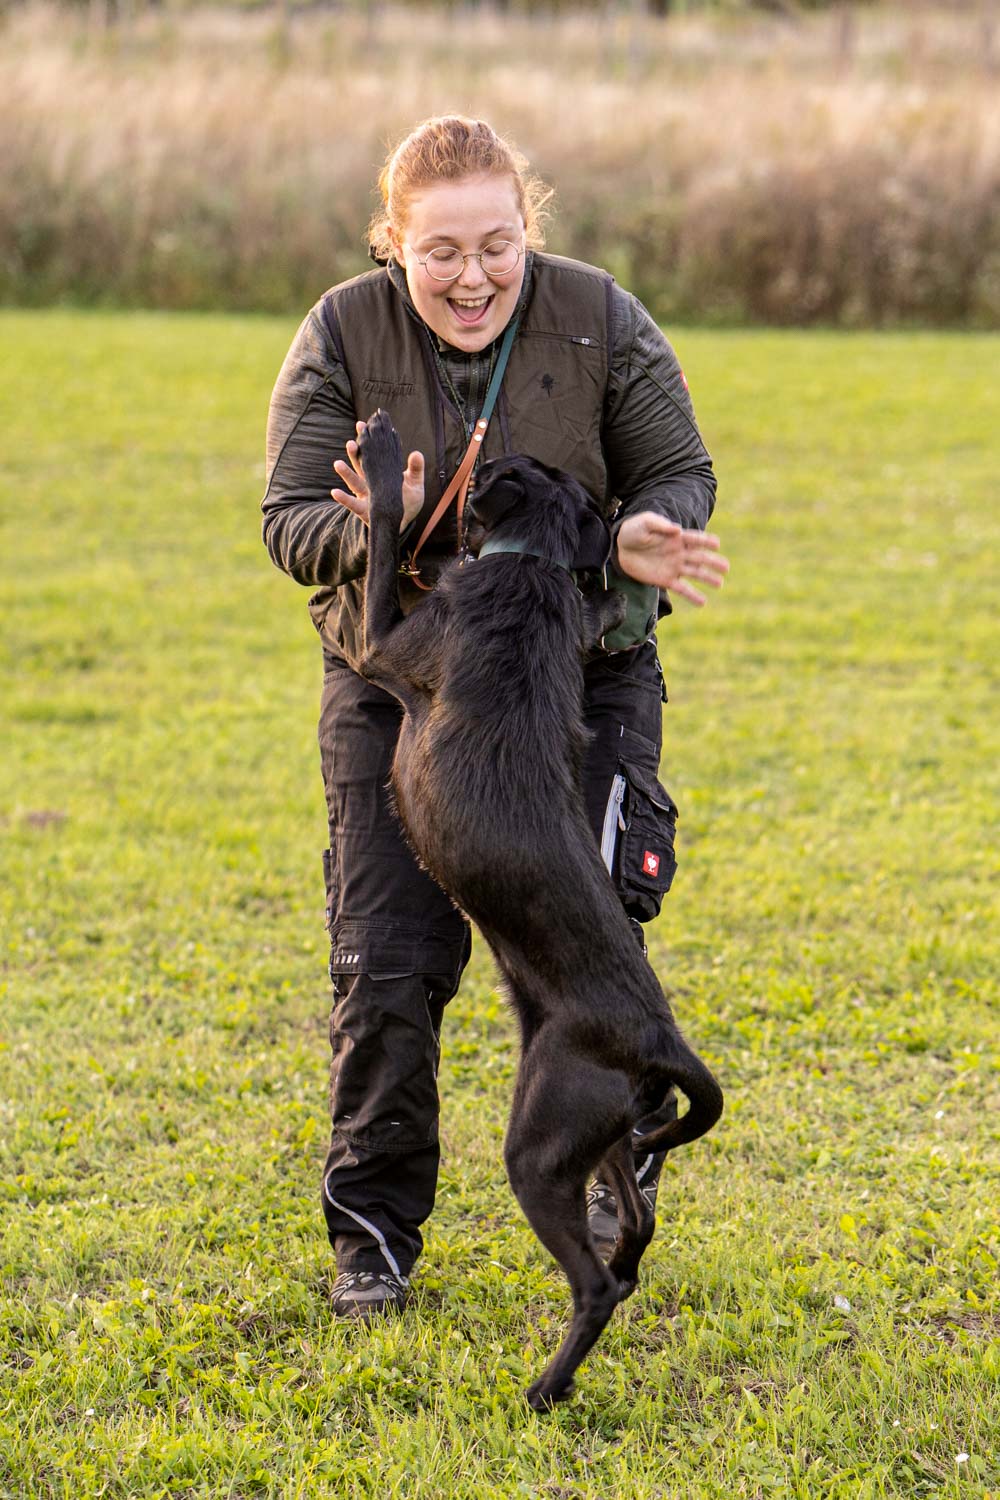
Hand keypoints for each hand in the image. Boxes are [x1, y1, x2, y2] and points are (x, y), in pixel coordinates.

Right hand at [331, 421, 424, 532]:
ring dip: (346, 473)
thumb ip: (415, 470)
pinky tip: (335, 492)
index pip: (374, 455)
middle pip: (361, 466)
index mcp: (382, 474)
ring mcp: (366, 496)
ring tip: (338, 463)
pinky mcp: (364, 511)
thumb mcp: (415, 485)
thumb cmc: (408, 502)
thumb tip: (417, 453)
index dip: (369, 442)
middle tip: (352, 442)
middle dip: (356, 454)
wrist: (403, 523)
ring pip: (354, 482)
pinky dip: (344, 498)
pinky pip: (352, 504)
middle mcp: (371, 482)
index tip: (364, 427)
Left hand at [615, 511, 729, 605]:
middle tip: (726, 568)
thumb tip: (677, 530)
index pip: (695, 539)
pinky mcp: (665, 580)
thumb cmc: (634, 531)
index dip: (706, 541)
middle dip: (713, 562)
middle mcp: (679, 552)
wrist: (620, 548)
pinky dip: (693, 595)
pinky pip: (682, 589)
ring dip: (708, 578)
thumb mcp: (644, 522)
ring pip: (695, 573)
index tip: (716, 544)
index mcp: (677, 537)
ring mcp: (674, 567)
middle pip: (700, 558)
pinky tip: (703, 602)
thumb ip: (660, 525)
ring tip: (720, 584)